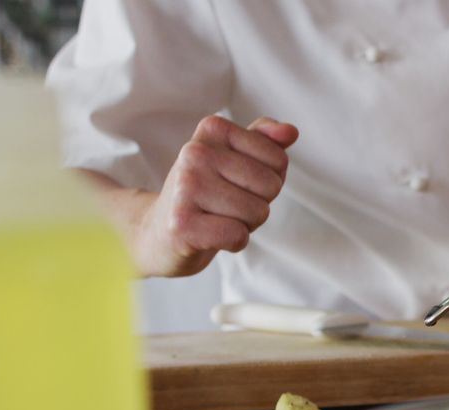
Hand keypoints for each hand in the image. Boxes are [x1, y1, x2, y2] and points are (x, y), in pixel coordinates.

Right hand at [132, 115, 298, 276]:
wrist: (157, 231)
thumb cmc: (206, 193)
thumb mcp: (235, 158)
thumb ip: (265, 141)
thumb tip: (290, 132)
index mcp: (212, 130)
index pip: (278, 159)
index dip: (269, 179)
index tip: (238, 182)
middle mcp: (195, 153)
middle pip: (270, 186)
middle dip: (258, 203)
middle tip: (227, 204)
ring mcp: (186, 187)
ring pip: (257, 213)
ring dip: (245, 224)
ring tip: (217, 218)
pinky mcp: (182, 223)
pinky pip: (238, 236)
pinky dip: (233, 242)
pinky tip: (211, 234)